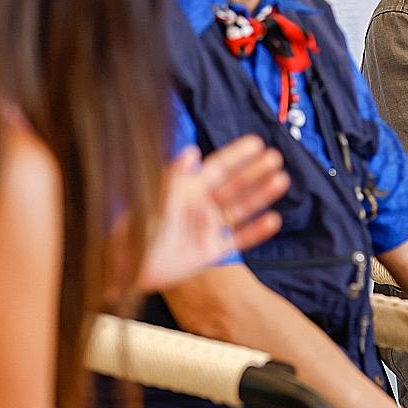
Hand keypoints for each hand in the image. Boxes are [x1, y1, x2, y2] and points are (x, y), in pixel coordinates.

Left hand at [138, 136, 289, 291]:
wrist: (126, 264)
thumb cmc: (135, 227)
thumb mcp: (155, 197)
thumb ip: (175, 175)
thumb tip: (193, 150)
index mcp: (188, 189)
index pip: (218, 167)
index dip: (237, 155)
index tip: (257, 143)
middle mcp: (201, 205)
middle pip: (235, 185)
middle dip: (255, 171)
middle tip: (276, 158)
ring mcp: (207, 228)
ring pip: (241, 209)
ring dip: (261, 195)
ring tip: (281, 181)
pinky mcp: (210, 252)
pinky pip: (238, 239)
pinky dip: (256, 231)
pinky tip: (273, 220)